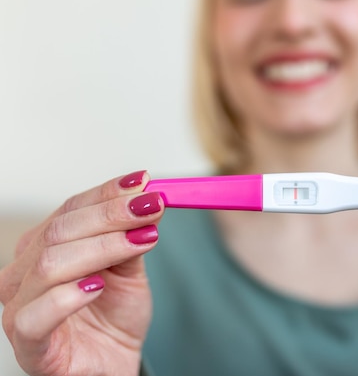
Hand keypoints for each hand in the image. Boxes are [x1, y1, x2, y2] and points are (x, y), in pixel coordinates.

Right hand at [0, 171, 163, 375]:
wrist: (114, 362)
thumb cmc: (114, 317)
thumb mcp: (129, 269)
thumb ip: (131, 236)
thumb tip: (149, 198)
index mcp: (45, 247)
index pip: (71, 208)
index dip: (108, 193)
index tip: (145, 183)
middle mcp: (25, 273)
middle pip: (61, 231)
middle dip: (112, 214)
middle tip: (152, 207)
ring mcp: (21, 307)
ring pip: (51, 264)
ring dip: (103, 246)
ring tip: (142, 239)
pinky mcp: (29, 344)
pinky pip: (36, 315)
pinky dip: (69, 296)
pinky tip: (98, 285)